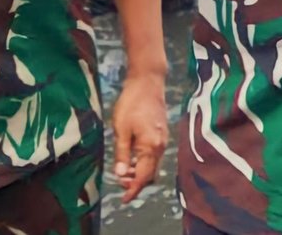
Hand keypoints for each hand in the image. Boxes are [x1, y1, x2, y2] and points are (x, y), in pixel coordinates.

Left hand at [111, 71, 168, 202]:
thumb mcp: (121, 129)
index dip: (133, 190)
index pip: (144, 177)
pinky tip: (131, 157)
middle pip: (151, 173)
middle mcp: (160, 146)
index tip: (124, 200)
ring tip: (123, 170)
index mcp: (151, 147)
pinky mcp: (161, 133)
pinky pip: (154, 155)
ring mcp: (163, 139)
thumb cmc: (132, 103)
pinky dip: (143, 162)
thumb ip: (122, 154)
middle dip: (136, 182)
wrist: (148, 81)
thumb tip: (121, 174)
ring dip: (140, 172)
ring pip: (153, 165)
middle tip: (119, 183)